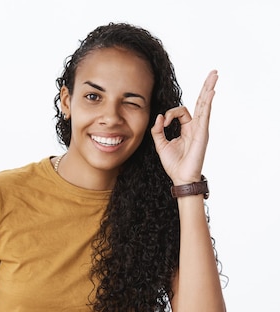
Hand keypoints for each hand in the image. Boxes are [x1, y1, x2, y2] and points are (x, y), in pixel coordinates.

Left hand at [150, 70, 217, 184]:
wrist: (180, 177)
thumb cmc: (173, 163)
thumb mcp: (160, 144)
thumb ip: (157, 130)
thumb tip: (158, 117)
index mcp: (186, 128)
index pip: (179, 111)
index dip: (168, 115)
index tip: (162, 124)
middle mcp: (195, 126)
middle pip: (200, 102)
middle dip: (205, 87)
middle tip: (213, 72)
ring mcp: (200, 128)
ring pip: (205, 104)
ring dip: (208, 88)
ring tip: (214, 74)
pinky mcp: (202, 132)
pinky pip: (205, 114)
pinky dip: (207, 102)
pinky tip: (211, 91)